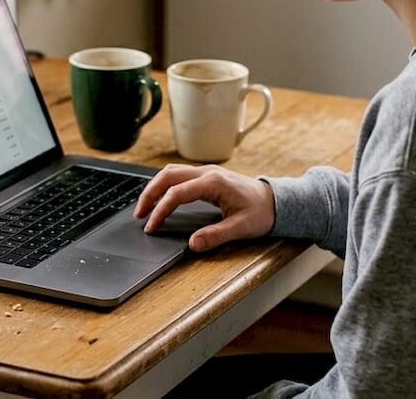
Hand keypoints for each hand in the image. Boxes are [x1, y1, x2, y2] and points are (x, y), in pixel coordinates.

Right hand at [133, 164, 275, 251]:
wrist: (276, 201)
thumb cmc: (261, 213)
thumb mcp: (241, 228)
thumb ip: (216, 236)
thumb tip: (193, 244)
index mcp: (214, 183)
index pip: (177, 193)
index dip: (161, 210)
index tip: (152, 226)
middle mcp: (208, 173)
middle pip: (168, 176)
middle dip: (150, 193)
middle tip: (139, 214)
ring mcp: (207, 172)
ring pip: (172, 172)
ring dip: (155, 187)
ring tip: (145, 207)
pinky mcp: (207, 176)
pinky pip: (179, 175)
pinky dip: (165, 185)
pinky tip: (161, 198)